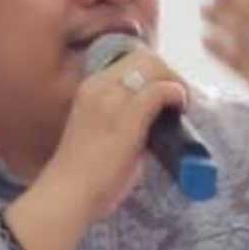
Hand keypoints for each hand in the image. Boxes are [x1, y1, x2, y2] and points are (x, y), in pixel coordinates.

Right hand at [5, 46, 186, 249]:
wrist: (68, 192)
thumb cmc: (84, 173)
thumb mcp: (98, 130)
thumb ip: (122, 117)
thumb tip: (153, 118)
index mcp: (90, 87)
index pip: (129, 59)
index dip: (153, 71)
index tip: (164, 91)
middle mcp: (100, 85)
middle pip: (144, 57)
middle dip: (167, 71)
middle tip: (177, 97)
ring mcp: (113, 98)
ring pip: (154, 66)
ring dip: (174, 81)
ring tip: (180, 103)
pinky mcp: (129, 115)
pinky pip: (162, 89)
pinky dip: (177, 94)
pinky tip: (179, 108)